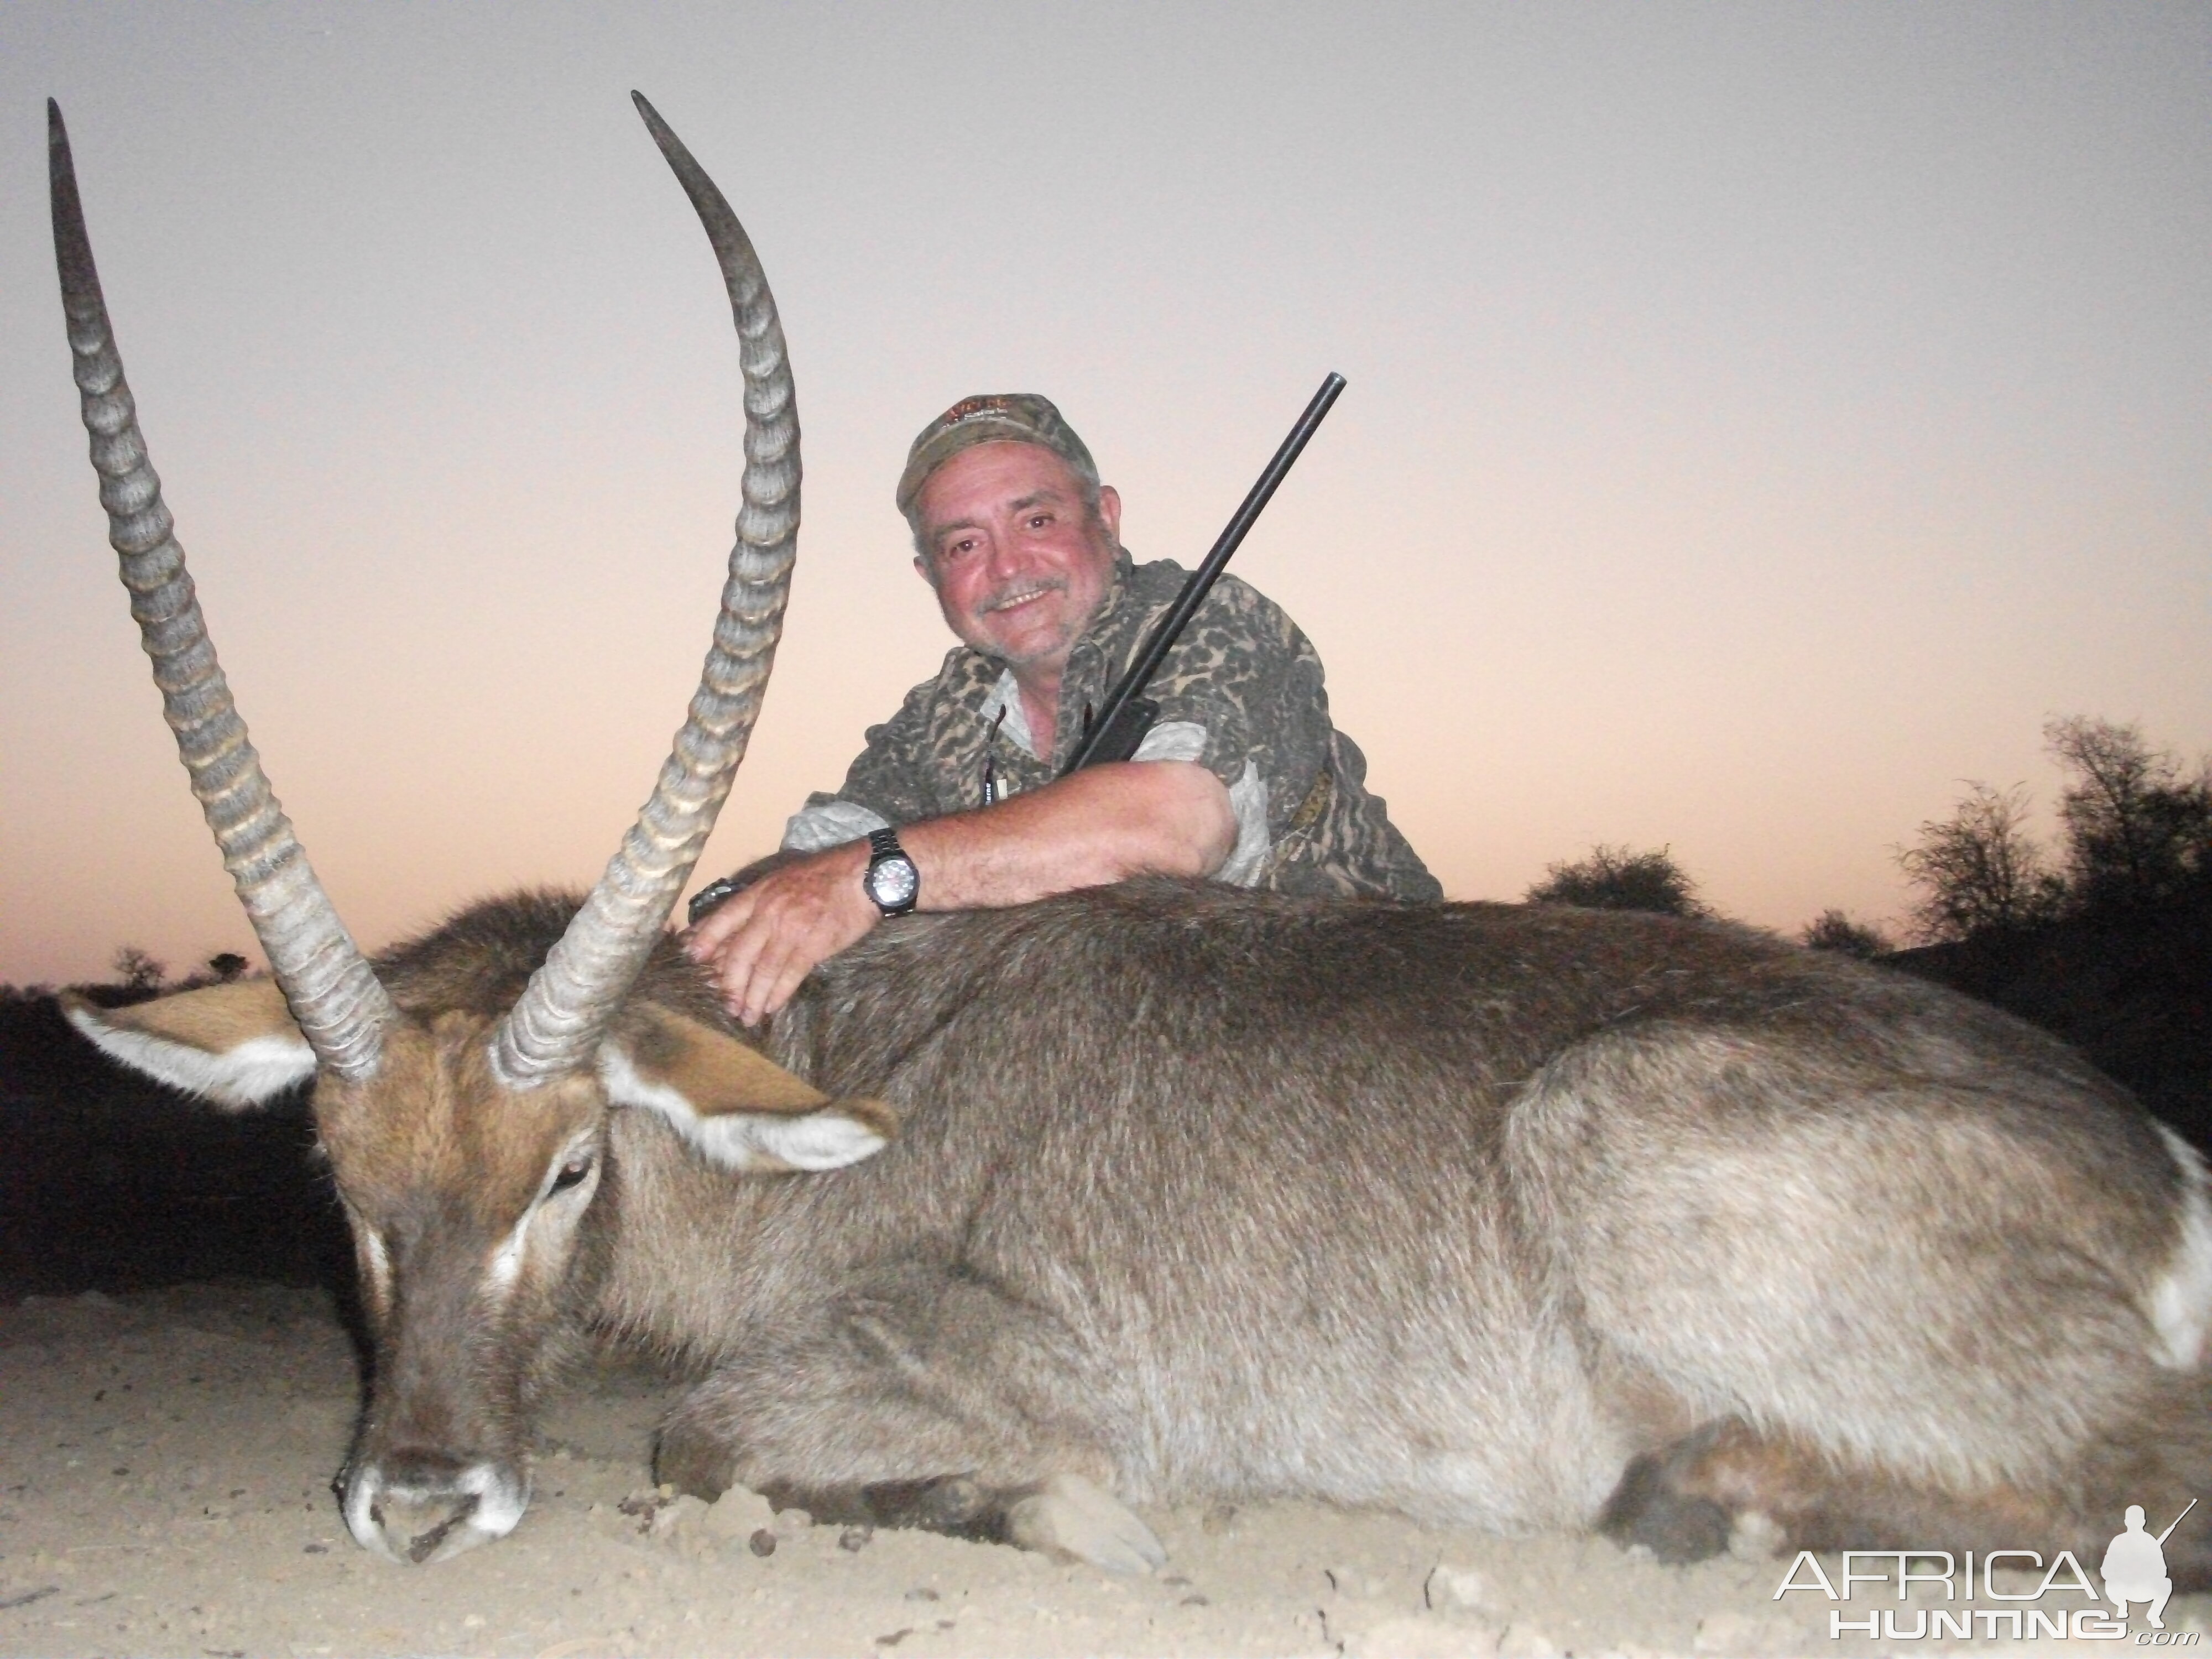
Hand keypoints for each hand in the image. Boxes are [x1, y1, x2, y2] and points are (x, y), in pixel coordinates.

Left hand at [683, 843, 876, 1023]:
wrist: (863, 876)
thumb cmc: (826, 877)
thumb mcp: (784, 880)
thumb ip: (760, 903)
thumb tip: (736, 930)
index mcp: (760, 893)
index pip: (723, 919)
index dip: (705, 941)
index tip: (693, 960)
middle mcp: (769, 911)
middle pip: (739, 953)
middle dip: (729, 983)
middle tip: (725, 1004)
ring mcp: (790, 929)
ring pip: (762, 970)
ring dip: (752, 997)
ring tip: (746, 1016)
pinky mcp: (813, 945)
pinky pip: (789, 976)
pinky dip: (777, 994)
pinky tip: (770, 1007)